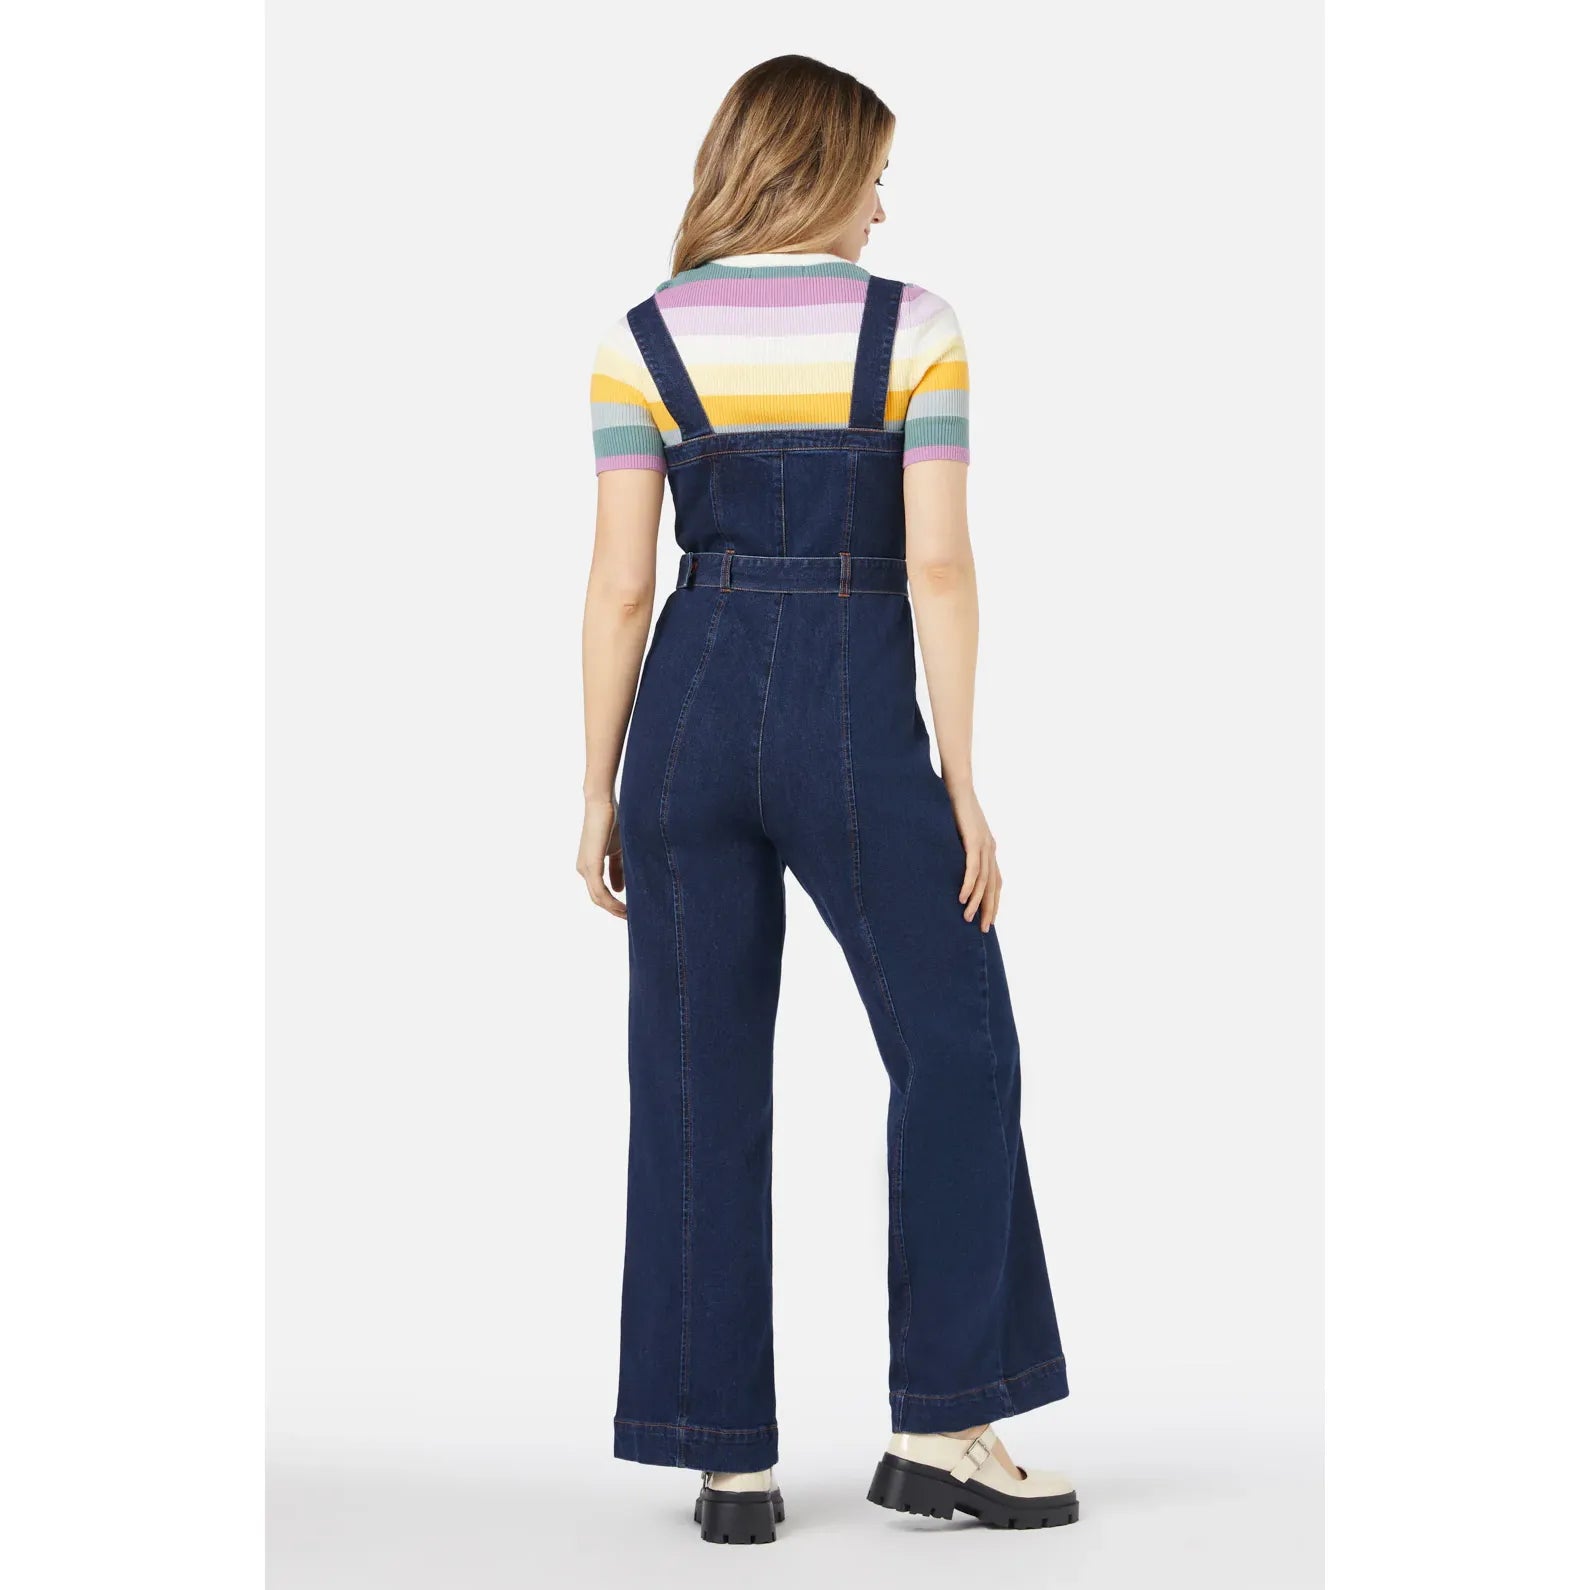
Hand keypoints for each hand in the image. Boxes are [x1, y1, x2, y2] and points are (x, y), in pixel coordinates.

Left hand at [576, 795, 625, 918]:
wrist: (602, 804)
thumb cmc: (612, 823)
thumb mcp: (618, 850)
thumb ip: (618, 870)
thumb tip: (620, 890)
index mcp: (589, 866)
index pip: (600, 892)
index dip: (614, 904)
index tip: (629, 911)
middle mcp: (584, 869)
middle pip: (598, 899)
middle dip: (614, 910)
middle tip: (631, 919)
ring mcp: (585, 868)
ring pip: (598, 898)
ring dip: (614, 909)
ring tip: (629, 916)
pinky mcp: (591, 865)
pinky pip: (599, 890)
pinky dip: (611, 901)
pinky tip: (623, 907)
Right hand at [947, 783, 1001, 931]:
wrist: (957, 785)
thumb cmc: (954, 806)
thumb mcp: (958, 832)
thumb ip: (958, 847)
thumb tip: (947, 861)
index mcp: (988, 848)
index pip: (995, 881)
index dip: (993, 901)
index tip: (988, 919)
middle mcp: (990, 848)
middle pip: (993, 886)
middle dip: (990, 909)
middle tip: (984, 929)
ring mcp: (984, 845)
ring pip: (984, 881)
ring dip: (977, 902)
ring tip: (968, 919)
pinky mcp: (974, 840)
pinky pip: (973, 869)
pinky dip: (969, 886)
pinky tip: (963, 899)